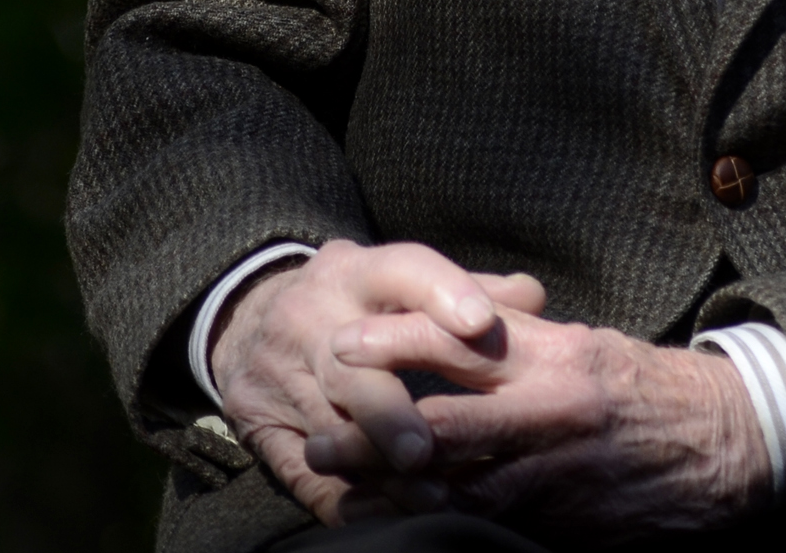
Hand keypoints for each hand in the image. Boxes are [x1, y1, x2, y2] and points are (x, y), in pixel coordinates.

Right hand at [208, 239, 546, 524]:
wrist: (252, 319)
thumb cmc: (360, 301)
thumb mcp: (403, 280)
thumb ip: (471, 287)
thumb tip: (532, 297)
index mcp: (357, 271)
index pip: (402, 270)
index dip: (442, 292)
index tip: (481, 323)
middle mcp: (310, 316)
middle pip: (350, 366)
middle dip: (389, 412)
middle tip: (428, 448)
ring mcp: (277, 372)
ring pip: (328, 427)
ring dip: (378, 467)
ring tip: (426, 495)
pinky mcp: (257, 424)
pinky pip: (300, 471)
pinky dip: (345, 497)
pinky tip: (385, 514)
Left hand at [308, 307, 772, 536]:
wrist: (732, 446)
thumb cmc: (656, 390)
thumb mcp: (594, 348)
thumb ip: (527, 345)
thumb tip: (459, 335)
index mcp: (559, 356)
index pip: (463, 340)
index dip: (395, 342)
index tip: (343, 344)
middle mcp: (553, 412)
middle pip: (441, 423)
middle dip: (371, 433)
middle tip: (317, 436)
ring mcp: (556, 475)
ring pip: (454, 487)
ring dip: (391, 491)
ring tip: (341, 488)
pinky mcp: (563, 524)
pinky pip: (487, 527)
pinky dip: (439, 524)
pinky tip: (404, 523)